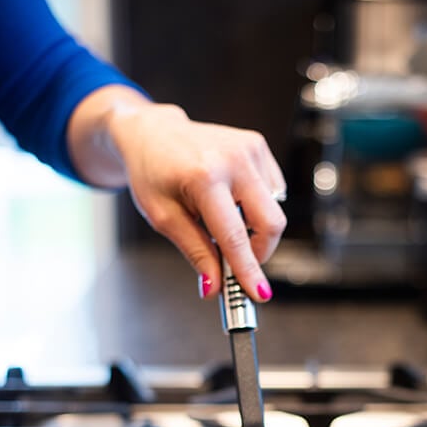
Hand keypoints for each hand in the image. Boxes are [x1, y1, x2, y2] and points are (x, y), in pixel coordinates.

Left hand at [68, 88, 286, 300]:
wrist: (152, 133)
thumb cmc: (152, 172)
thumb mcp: (164, 218)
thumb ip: (195, 252)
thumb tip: (214, 285)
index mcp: (204, 176)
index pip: (235, 236)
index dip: (249, 270)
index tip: (259, 293)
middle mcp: (233, 159)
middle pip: (271, 223)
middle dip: (259, 251)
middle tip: (237, 261)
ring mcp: (249, 149)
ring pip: (274, 210)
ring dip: (254, 227)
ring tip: (222, 219)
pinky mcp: (257, 146)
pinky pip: (272, 192)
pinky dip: (256, 206)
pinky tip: (231, 199)